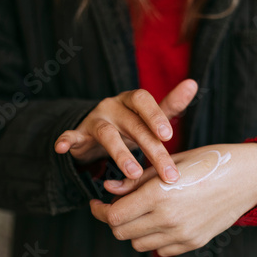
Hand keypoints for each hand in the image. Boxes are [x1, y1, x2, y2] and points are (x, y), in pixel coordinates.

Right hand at [54, 79, 197, 181]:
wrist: (97, 132)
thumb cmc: (131, 124)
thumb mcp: (150, 116)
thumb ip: (171, 105)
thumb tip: (194, 83)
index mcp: (132, 100)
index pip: (143, 100)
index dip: (154, 116)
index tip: (168, 137)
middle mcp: (113, 106)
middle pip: (133, 125)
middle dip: (151, 149)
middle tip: (167, 172)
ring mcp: (95, 120)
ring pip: (107, 134)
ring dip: (120, 153)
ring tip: (134, 174)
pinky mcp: (79, 134)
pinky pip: (71, 135)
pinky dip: (66, 139)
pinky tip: (62, 148)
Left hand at [90, 143, 256, 256]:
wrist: (247, 176)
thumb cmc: (208, 160)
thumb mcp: (169, 162)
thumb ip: (136, 179)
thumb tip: (108, 188)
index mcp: (159, 194)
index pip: (115, 215)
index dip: (100, 210)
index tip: (97, 202)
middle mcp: (169, 219)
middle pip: (122, 233)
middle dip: (114, 219)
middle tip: (116, 205)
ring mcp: (182, 234)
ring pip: (139, 244)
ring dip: (133, 229)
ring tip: (142, 210)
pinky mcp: (193, 242)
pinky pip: (161, 249)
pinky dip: (154, 237)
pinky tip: (162, 219)